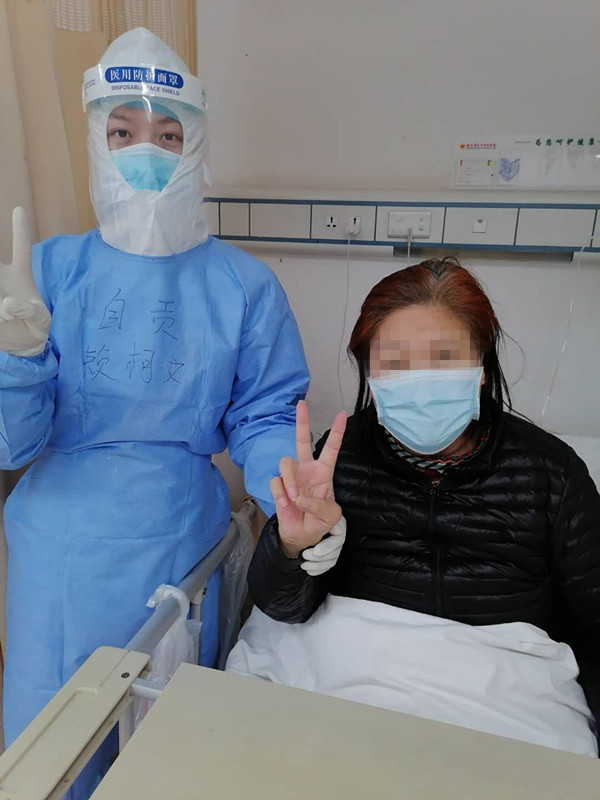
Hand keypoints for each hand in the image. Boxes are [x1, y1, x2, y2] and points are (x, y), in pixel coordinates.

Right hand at [0, 208, 50, 356]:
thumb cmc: (36, 327)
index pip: (21, 248)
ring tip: (6, 317)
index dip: (20, 230)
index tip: (19, 209)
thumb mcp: (41, 321)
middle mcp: (1, 276)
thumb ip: (28, 312)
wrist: (23, 344)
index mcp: (20, 275)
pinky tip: (2, 321)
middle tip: (4, 281)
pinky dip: (0, 315)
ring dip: (2, 305)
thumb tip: (7, 304)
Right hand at [269, 401, 346, 558]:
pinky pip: (276, 482)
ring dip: (290, 481)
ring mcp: (291, 476)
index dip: (337, 432)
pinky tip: (287, 503)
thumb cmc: (319, 522)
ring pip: (286, 463)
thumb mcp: (330, 516)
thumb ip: (318, 505)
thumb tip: (299, 496)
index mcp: (324, 472)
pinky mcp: (278, 486)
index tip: (341, 415)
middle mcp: (306, 469)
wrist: (301, 536)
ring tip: (295, 499)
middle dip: (302, 422)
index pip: (331, 448)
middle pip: (302, 440)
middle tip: (302, 405)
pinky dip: (281, 494)